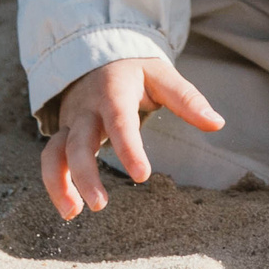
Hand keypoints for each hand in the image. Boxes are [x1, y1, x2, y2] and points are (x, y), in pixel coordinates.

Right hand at [39, 57, 224, 219]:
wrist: (95, 54)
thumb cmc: (134, 70)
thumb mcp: (161, 75)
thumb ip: (187, 100)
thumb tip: (217, 124)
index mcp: (113, 91)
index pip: (119, 120)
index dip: (128, 148)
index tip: (142, 175)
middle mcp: (87, 109)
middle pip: (78, 141)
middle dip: (85, 174)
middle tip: (99, 205)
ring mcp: (71, 122)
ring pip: (54, 153)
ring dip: (59, 183)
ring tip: (73, 214)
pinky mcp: (63, 134)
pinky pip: (51, 159)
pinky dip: (55, 183)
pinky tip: (70, 209)